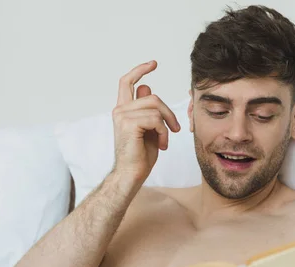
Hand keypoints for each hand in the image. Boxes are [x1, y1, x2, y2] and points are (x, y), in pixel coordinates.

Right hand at [111, 60, 179, 183]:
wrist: (131, 174)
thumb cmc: (140, 156)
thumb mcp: (149, 128)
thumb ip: (148, 110)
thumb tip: (146, 87)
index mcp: (123, 110)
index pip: (127, 82)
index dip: (139, 69)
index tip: (153, 63)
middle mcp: (120, 110)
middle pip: (151, 95)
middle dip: (169, 112)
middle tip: (175, 129)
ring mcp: (122, 116)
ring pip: (155, 106)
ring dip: (167, 124)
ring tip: (166, 139)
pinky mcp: (128, 124)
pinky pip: (155, 119)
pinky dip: (164, 132)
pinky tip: (162, 144)